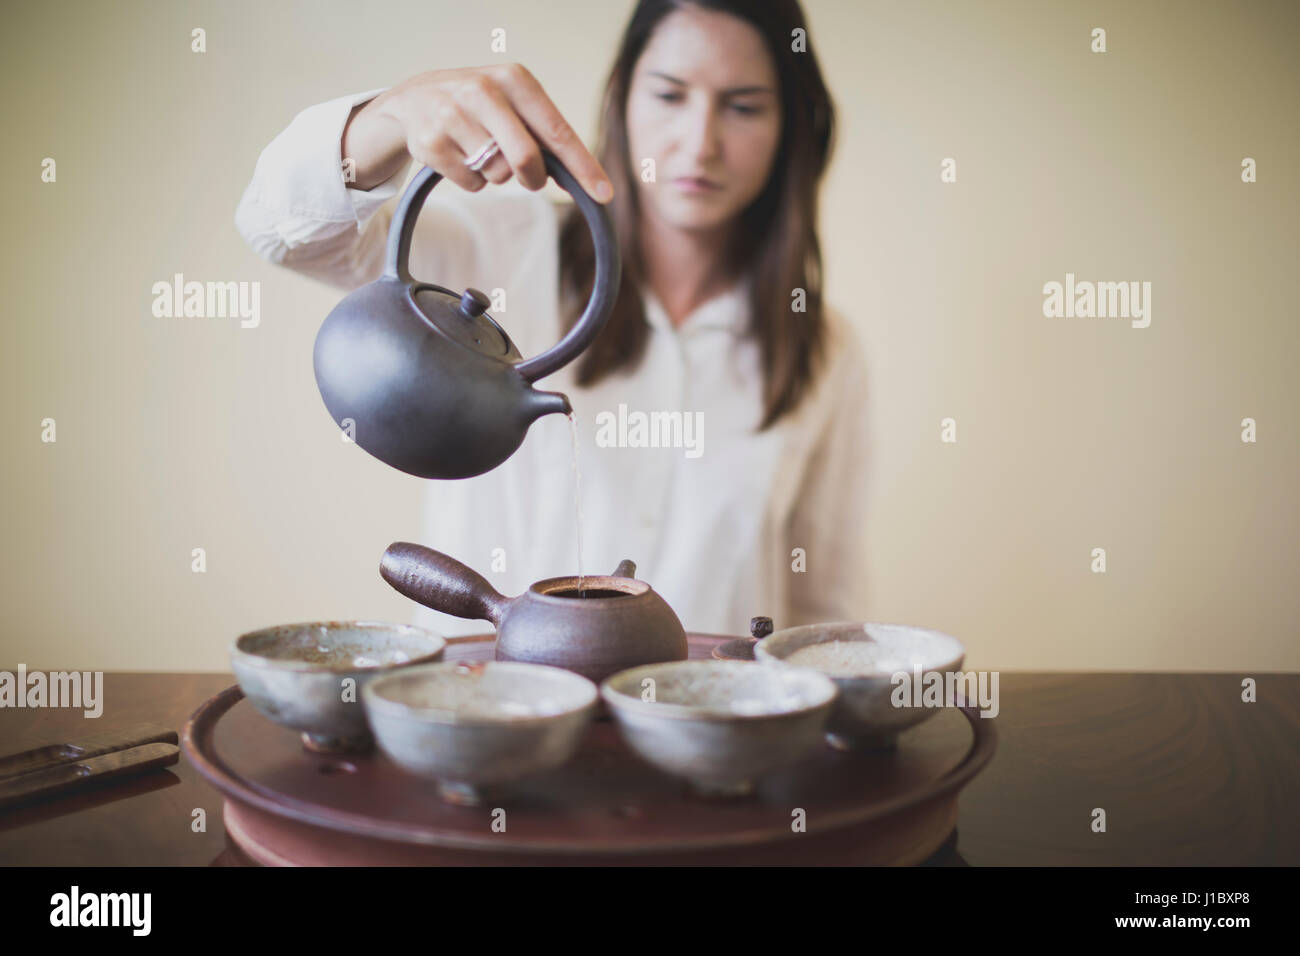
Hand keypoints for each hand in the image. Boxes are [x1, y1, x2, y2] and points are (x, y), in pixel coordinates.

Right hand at [354, 63, 613, 201]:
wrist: (413, 99)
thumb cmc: (479, 106)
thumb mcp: (513, 104)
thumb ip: (545, 136)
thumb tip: (581, 179)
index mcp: (514, 80)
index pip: (557, 131)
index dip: (582, 167)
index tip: (604, 194)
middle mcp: (483, 91)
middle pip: (526, 159)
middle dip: (532, 177)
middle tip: (528, 177)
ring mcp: (453, 116)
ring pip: (498, 174)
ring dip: (496, 175)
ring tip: (479, 150)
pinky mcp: (430, 143)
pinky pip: (471, 185)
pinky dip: (472, 182)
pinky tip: (459, 156)